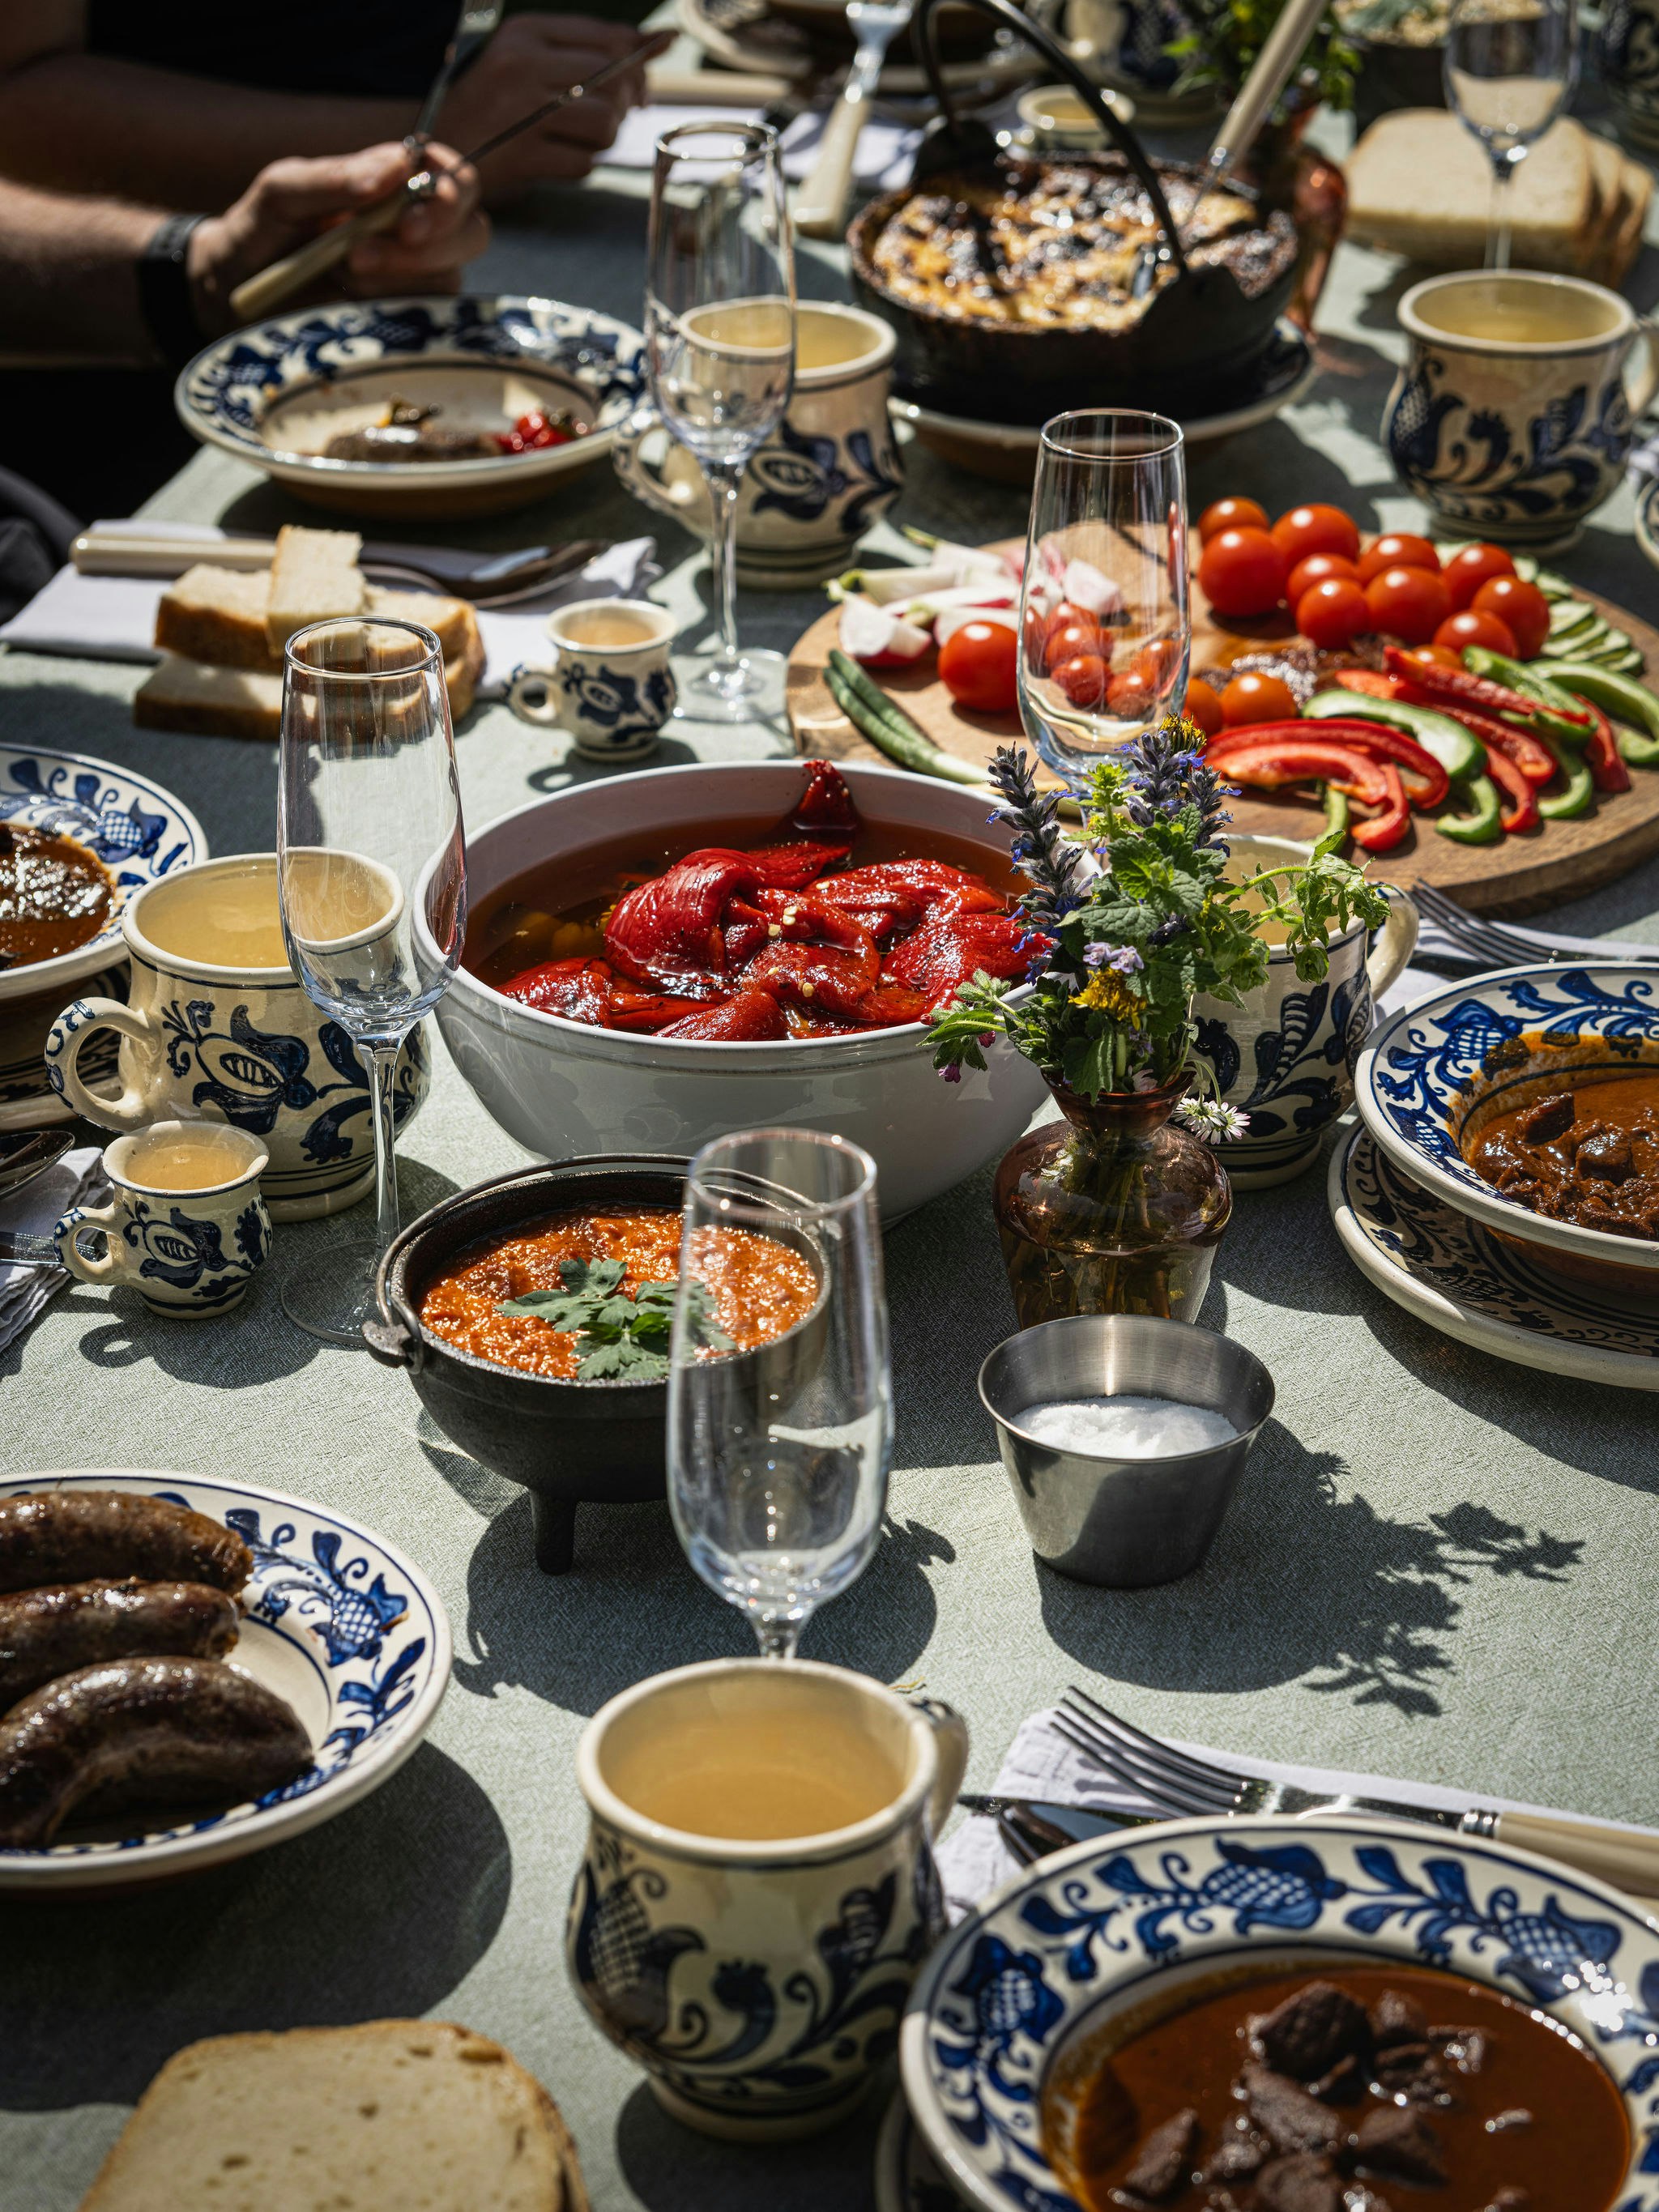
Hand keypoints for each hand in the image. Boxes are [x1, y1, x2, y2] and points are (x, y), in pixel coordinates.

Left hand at [187, 141, 488, 332]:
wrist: (234, 295)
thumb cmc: (258, 231)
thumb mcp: (282, 191)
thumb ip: (335, 175)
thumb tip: (398, 167)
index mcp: (395, 185)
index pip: (455, 178)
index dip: (448, 196)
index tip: (406, 222)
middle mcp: (416, 230)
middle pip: (473, 231)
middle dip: (429, 247)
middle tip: (359, 258)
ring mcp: (415, 280)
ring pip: (450, 278)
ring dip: (397, 281)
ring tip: (341, 276)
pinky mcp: (407, 323)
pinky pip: (429, 320)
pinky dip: (392, 312)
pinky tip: (352, 305)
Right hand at [436, 14, 660, 194]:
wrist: (437, 144)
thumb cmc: (489, 101)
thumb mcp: (527, 56)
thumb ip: (584, 48)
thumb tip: (658, 40)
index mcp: (526, 31)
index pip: (608, 38)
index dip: (639, 63)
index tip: (641, 85)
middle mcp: (525, 64)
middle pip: (614, 80)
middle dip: (626, 104)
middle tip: (616, 117)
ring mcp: (523, 111)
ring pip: (604, 123)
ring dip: (604, 138)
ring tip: (582, 138)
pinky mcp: (523, 156)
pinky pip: (583, 163)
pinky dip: (581, 165)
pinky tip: (559, 157)